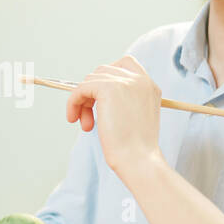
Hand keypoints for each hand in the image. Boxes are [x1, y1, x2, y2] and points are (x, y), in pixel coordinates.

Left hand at [66, 55, 161, 179]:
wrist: (138, 160)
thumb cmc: (135, 148)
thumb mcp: (135, 116)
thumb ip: (124, 100)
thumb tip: (93, 93)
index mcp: (150, 85)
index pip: (125, 64)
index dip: (107, 77)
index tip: (98, 98)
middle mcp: (140, 79)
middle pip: (104, 71)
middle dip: (92, 93)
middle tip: (88, 118)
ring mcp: (125, 81)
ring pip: (90, 80)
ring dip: (82, 101)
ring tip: (86, 125)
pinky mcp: (108, 89)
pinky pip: (81, 88)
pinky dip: (73, 102)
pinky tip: (74, 118)